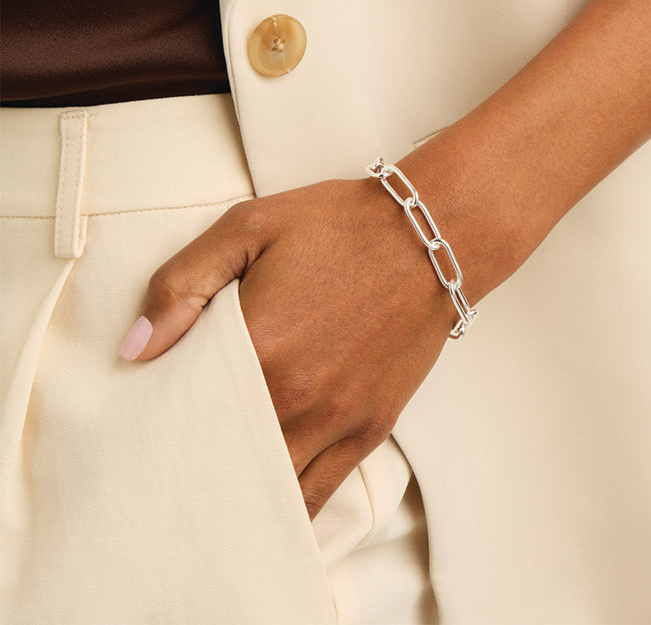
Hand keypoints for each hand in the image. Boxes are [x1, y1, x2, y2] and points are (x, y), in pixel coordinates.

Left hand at [123, 178, 452, 517]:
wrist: (429, 239)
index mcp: (258, 346)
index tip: (147, 422)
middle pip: (224, 455)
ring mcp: (336, 419)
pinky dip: (287, 507)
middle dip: (195, 462)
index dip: (160, 420)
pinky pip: (319, 492)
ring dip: (237, 491)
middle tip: (173, 463)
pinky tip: (266, 506)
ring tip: (213, 491)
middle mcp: (295, 396)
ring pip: (269, 485)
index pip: (186, 408)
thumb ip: (183, 283)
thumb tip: (136, 349)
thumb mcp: (250, 227)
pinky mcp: (370, 427)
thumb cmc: (340, 226)